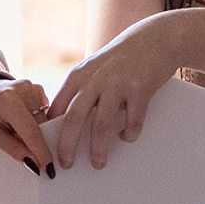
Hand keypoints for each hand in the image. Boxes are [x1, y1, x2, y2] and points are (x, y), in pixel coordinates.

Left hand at [0, 77, 55, 177]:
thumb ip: (13, 149)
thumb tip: (34, 162)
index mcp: (8, 100)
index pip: (32, 131)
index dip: (42, 152)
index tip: (49, 169)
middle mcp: (24, 90)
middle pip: (41, 126)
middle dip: (37, 144)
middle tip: (27, 155)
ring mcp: (32, 88)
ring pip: (45, 121)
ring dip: (36, 133)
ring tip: (15, 132)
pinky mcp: (38, 90)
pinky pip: (44, 114)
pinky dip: (36, 124)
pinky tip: (21, 124)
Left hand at [48, 14, 178, 169]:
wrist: (156, 38)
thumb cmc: (121, 58)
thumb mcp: (94, 68)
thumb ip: (80, 90)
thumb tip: (65, 123)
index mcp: (78, 76)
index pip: (57, 109)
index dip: (50, 132)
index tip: (48, 150)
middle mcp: (95, 79)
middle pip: (74, 119)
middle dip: (67, 146)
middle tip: (65, 165)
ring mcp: (118, 84)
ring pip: (101, 125)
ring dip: (98, 149)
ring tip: (98, 163)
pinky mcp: (141, 88)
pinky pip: (133, 121)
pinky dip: (129, 134)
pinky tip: (127, 137)